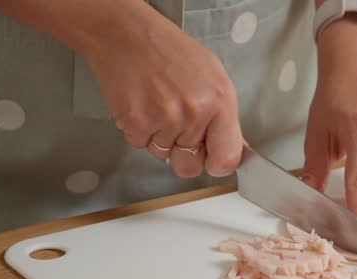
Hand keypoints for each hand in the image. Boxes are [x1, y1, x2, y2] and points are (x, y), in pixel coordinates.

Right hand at [82, 6, 242, 176]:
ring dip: (159, 136)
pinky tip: (142, 103)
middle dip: (183, 154)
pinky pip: (140, 144)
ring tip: (157, 103)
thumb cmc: (169, 50)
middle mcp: (195, 112)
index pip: (226, 159)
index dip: (216, 163)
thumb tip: (230, 148)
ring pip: (163, 154)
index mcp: (220, 101)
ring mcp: (165, 119)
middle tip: (176, 126)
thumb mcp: (213, 75)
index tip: (210, 158)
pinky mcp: (136, 123)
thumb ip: (224, 116)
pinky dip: (139, 129)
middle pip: (190, 166)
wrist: (126, 34)